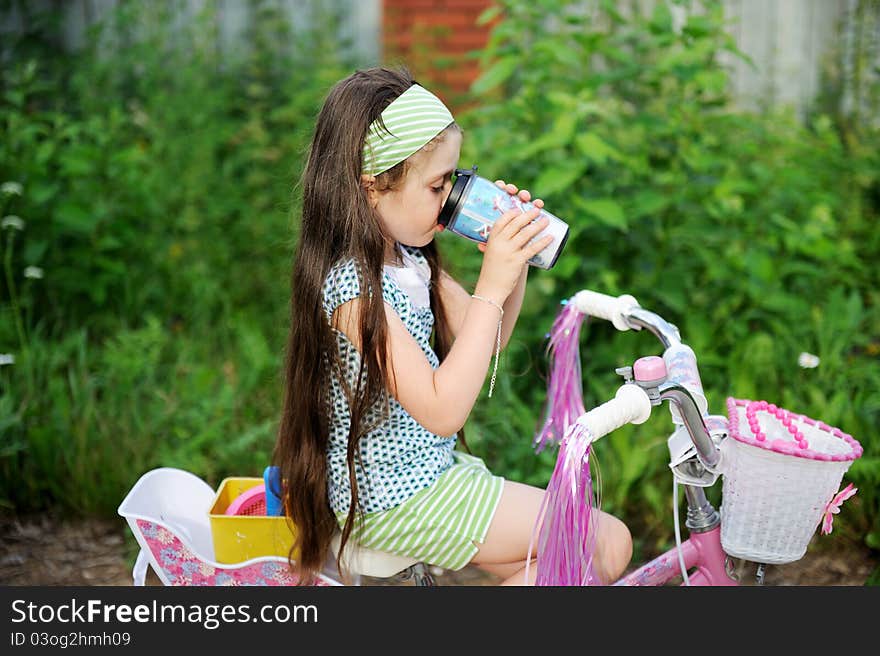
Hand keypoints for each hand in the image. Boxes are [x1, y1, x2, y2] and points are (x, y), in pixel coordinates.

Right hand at [473, 180, 552, 303]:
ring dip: (538, 225)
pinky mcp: (517, 261)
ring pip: (525, 234)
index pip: (501, 221)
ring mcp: (508, 251)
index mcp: (492, 239)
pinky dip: (542, 242)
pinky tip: (550, 237)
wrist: (490, 288)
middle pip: (515, 224)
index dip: (512, 213)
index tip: (520, 208)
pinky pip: (532, 249)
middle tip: (538, 210)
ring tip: (546, 220)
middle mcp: (499, 243)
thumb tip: (514, 235)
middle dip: (528, 214)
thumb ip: (501, 244)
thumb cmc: (492, 271)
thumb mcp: (492, 253)